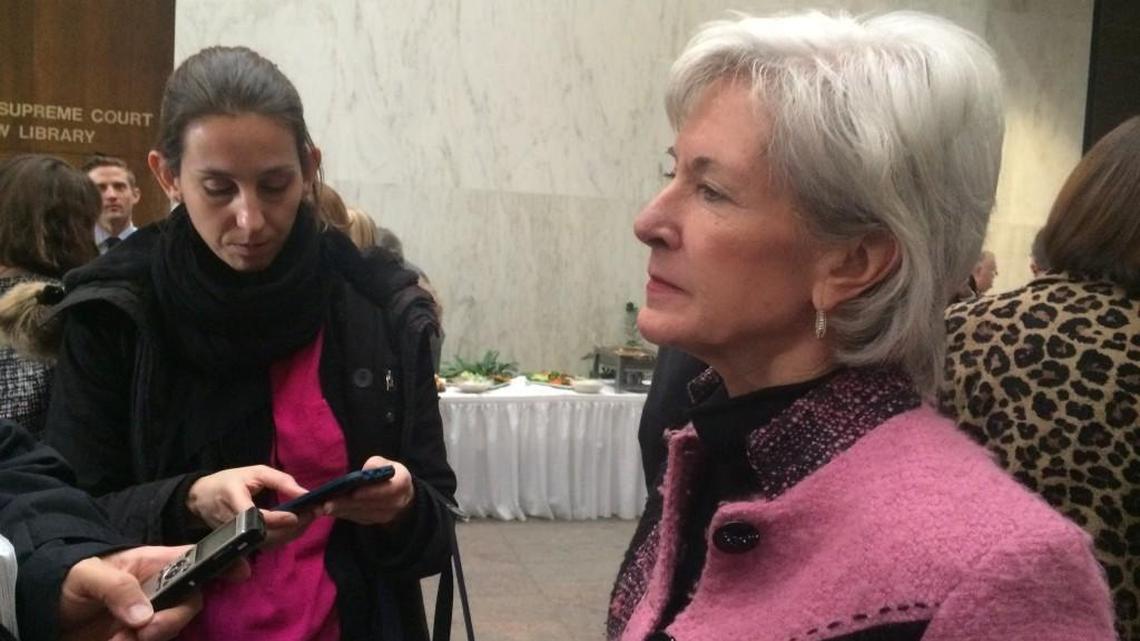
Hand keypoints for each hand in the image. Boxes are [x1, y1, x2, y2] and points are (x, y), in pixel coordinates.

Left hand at [58, 545, 249, 640]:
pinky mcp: (138, 637)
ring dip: (154, 637)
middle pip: (191, 600)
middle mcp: (157, 588)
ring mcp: (149, 614)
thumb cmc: (63, 579)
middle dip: (175, 618)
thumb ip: (117, 587)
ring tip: (119, 639)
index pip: (195, 557)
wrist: (39, 610)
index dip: (222, 561)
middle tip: (145, 631)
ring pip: (174, 625)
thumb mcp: (84, 574)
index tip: (239, 572)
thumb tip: (145, 613)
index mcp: (152, 562)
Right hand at [186, 465, 313, 546]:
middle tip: (313, 514)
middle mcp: (233, 522)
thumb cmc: (230, 481)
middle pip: (265, 534)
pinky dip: (284, 537)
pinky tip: (296, 526)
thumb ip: (280, 481)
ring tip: (309, 518)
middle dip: (292, 528)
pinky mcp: (241, 542)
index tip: (296, 515)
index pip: (255, 515)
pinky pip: (266, 544)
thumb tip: (304, 493)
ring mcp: (236, 535)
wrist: (201, 498)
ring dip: (291, 533)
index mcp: (233, 498)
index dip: (276, 519)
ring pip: (268, 542)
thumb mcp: (255, 472)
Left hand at [322, 456, 414, 525]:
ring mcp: (386, 515)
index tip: (354, 493)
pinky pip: (358, 518)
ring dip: (342, 511)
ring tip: (322, 507)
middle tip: (327, 504)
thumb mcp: (386, 463)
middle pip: (369, 504)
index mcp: (402, 484)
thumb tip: (364, 472)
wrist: (402, 493)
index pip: (388, 490)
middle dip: (347, 504)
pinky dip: (344, 514)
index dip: (371, 492)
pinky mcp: (375, 521)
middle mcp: (396, 503)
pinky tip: (330, 510)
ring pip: (361, 513)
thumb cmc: (390, 473)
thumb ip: (376, 464)